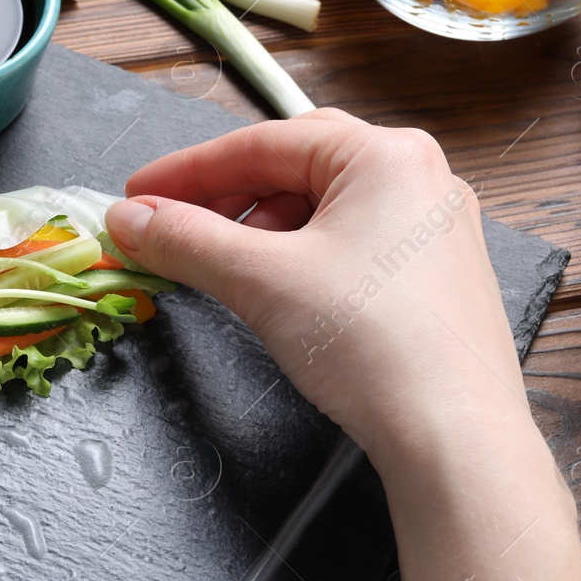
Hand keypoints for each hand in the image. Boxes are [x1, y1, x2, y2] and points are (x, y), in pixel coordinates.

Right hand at [105, 109, 528, 468]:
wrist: (454, 436)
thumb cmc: (371, 343)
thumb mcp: (260, 281)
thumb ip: (185, 240)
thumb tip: (127, 219)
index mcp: (385, 154)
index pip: (261, 144)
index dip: (186, 172)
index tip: (135, 197)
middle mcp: (420, 177)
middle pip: (296, 167)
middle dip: (225, 196)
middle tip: (171, 225)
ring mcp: (436, 227)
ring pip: (325, 207)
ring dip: (262, 229)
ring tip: (221, 265)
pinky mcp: (439, 276)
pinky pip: (355, 242)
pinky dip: (302, 255)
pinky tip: (276, 289)